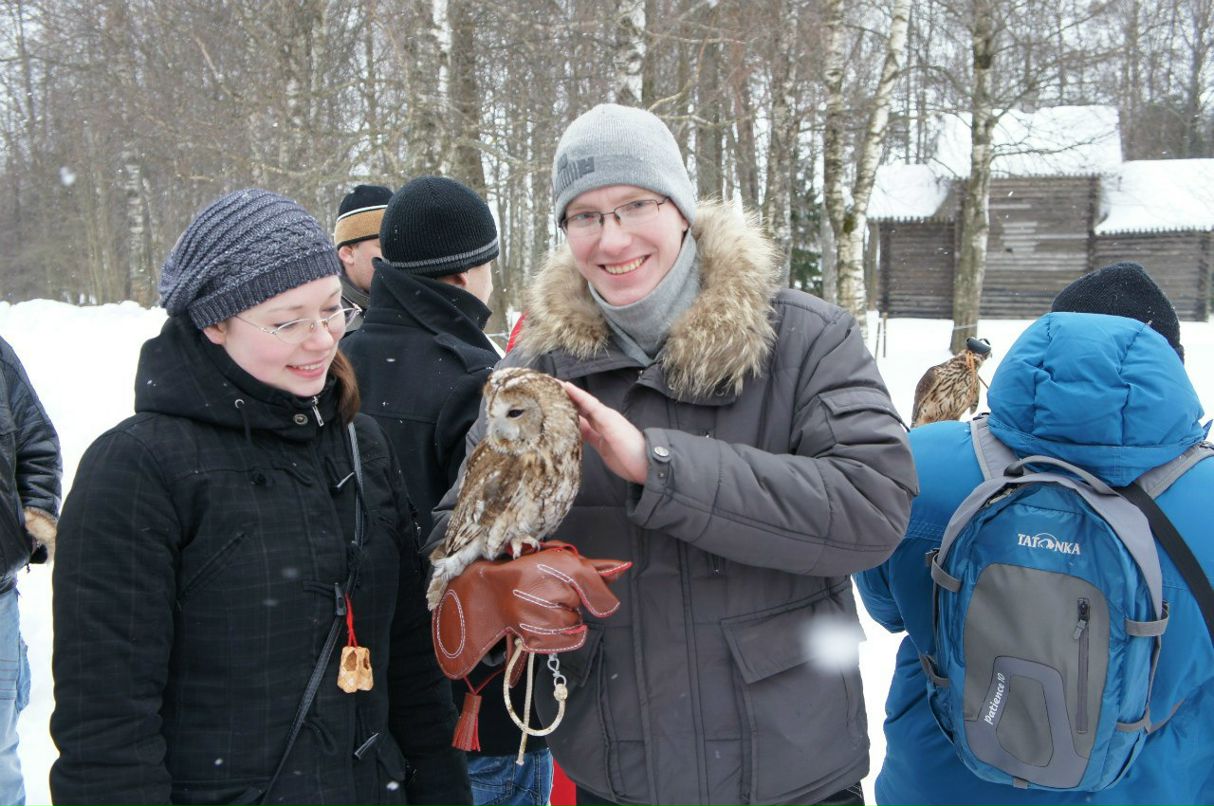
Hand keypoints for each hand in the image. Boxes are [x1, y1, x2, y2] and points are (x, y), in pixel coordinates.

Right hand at [431, 540, 629, 679]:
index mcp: (557, 563)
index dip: (599, 589)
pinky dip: (561, 634)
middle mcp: (548, 588)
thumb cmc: (530, 572)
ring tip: (543, 606)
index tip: (594, 594)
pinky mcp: (534, 636)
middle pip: (583, 604)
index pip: (592, 579)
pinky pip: (567, 640)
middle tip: (551, 591)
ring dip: (566, 618)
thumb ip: (595, 567)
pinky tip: (543, 621)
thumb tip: (624, 569)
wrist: (490, 592)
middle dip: (574, 600)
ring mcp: (539, 615)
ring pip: (576, 624)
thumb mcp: (561, 560)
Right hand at [561, 382, 647, 483]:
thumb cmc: (631, 444)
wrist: (645, 465)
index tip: (557, 383)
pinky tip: (564, 430)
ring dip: (568, 413)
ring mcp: (600, 432)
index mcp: (605, 414)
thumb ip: (597, 414)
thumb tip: (583, 402)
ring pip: (580, 419)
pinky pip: (583, 434)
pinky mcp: (600, 445)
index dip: (571, 392)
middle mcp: (601, 420)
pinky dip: (573, 430)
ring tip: (552, 408)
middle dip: (567, 399)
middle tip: (549, 393)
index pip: (584, 399)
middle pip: (581, 407)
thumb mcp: (612, 427)